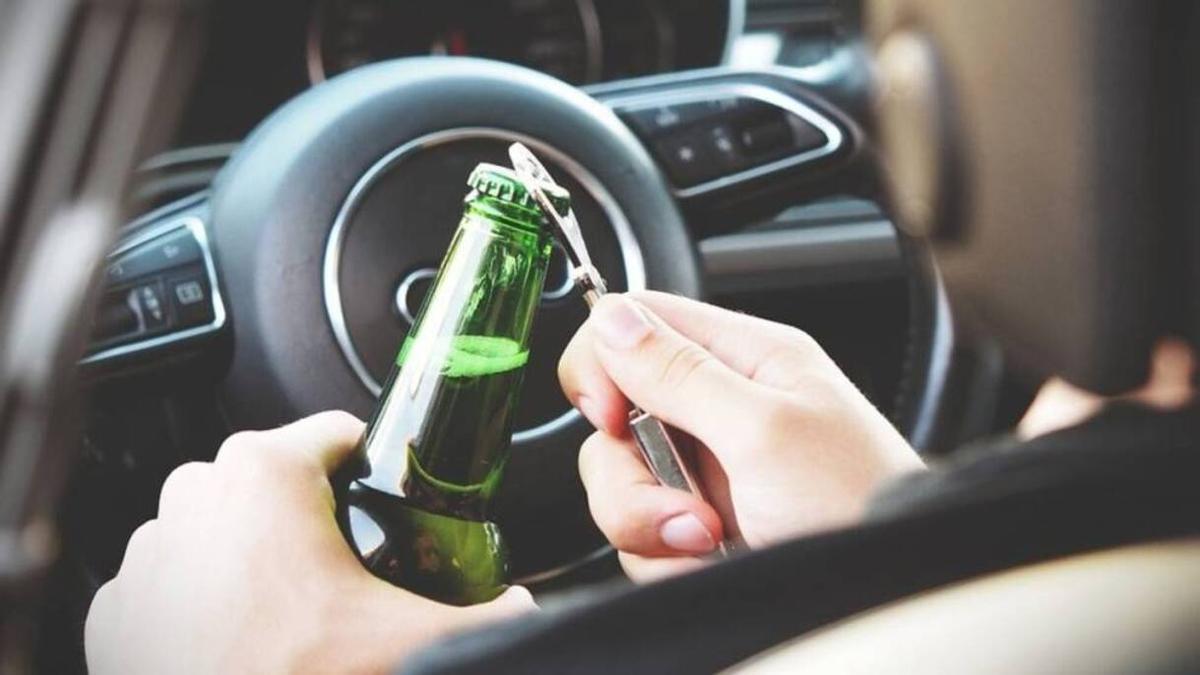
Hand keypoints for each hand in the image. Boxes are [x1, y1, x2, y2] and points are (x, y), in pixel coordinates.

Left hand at [85, 411, 534, 674]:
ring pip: (224, 525)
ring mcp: (149, 547)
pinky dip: (206, 596)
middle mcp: (196, 491)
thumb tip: (524, 610)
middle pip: (282, 480)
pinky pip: (177, 576)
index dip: (375, 467)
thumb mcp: (410, 637)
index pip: (339, 433)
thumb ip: (486, 615)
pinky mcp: (119, 601)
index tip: (388, 501)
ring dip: (257, 553)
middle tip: (348, 570)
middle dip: (317, 515)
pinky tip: (241, 635)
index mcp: (265, 471)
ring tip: (293, 610)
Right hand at [559, 292, 923, 580]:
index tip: (611, 417)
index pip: (637, 322)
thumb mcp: (765, 431)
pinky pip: (639, 534)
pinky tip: (712, 561)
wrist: (884, 592)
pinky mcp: (697, 526)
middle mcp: (719, 408)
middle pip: (615, 415)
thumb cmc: (858, 504)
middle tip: (685, 505)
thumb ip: (681, 373)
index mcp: (746, 358)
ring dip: (650, 523)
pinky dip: (664, 558)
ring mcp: (706, 470)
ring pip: (619, 480)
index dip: (603, 365)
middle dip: (632, 473)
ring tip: (710, 540)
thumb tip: (611, 318)